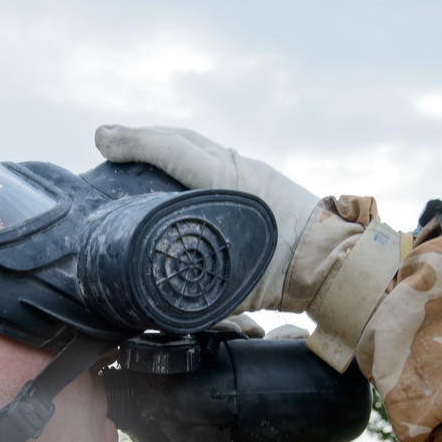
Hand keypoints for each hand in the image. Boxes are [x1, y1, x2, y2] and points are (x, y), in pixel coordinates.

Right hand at [95, 125, 319, 312]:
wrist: (339, 261)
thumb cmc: (291, 275)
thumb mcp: (236, 287)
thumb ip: (196, 294)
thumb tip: (155, 304)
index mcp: (227, 186)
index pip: (172, 150)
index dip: (133, 142)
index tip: (102, 139)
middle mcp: (237, 169)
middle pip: (181, 138)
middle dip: (140, 136)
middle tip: (107, 139)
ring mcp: (250, 168)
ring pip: (199, 145)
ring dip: (165, 144)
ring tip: (135, 151)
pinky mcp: (259, 176)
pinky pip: (214, 157)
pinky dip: (188, 156)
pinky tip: (177, 171)